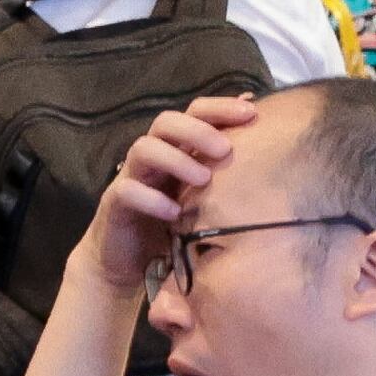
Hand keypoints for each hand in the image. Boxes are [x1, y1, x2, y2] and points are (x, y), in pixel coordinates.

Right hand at [82, 97, 248, 296]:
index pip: (194, 113)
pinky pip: (127, 191)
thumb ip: (226, 173)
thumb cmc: (174, 228)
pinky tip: (174, 213)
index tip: (251, 112)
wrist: (128, 267)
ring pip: (144, 148)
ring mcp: (131, 177)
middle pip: (166, 122)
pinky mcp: (114, 204)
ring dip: (176, 159)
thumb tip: (261, 144)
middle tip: (225, 149)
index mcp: (176, 149)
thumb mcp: (206, 199)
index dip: (220, 107)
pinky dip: (151, 199)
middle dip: (197, 130)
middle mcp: (152, 156)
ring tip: (203, 179)